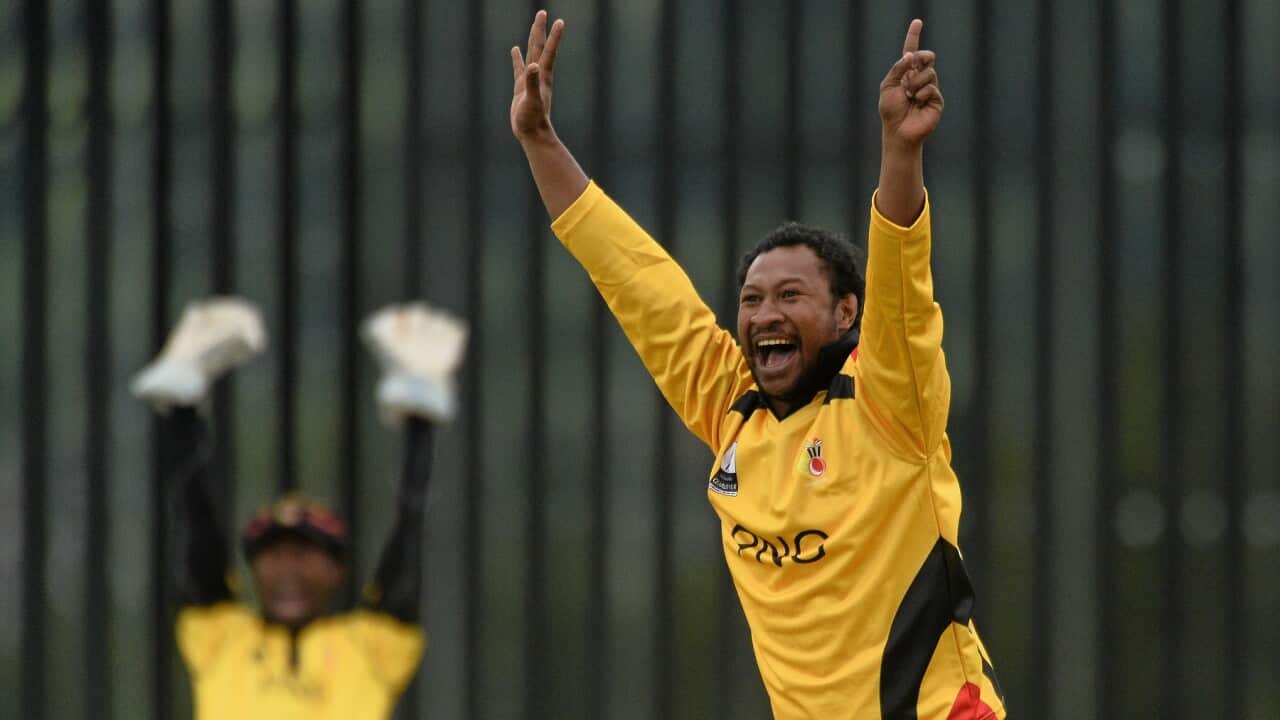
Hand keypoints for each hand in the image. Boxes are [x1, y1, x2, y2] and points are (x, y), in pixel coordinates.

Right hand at [510, 10, 564, 142]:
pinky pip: (520, 68)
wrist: (531, 134)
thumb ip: (532, 83)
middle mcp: (539, 75)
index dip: (553, 36)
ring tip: (534, 26)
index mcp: (542, 75)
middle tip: (542, 12)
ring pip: (531, 54)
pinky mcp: (522, 87)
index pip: (548, 51)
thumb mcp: (531, 100)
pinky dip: (518, 58)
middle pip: (540, 47)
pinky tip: (516, 50)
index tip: (559, 20)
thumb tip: (533, 66)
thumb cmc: (532, 119)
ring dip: (532, 40)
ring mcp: (531, 80)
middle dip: (540, 29)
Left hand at [878, 19, 942, 148]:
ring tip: (909, 96)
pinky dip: (921, 95)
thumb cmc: (890, 111)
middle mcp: (919, 78)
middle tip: (912, 67)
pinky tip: (916, 104)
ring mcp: (930, 88)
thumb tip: (910, 54)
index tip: (917, 21)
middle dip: (920, 58)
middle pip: (926, 56)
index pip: (912, 51)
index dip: (914, 36)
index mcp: (906, 73)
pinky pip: (931, 88)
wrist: (898, 132)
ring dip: (915, 83)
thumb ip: (898, 69)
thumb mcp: (888, 86)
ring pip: (929, 72)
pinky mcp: (937, 100)